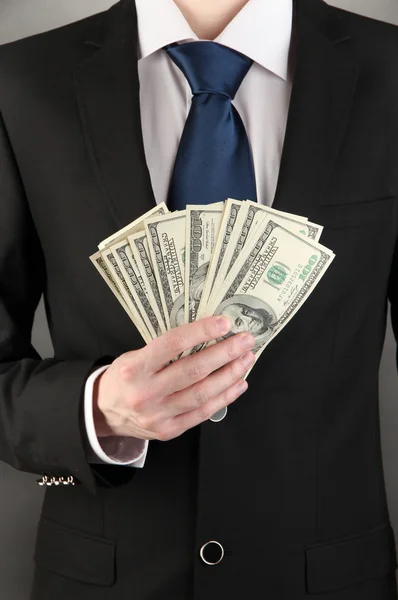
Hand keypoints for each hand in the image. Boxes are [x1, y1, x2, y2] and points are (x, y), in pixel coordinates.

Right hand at [93, 316, 254, 440]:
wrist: (103, 413)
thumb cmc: (124, 378)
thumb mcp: (135, 356)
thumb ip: (165, 350)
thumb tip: (207, 334)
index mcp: (135, 368)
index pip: (172, 344)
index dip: (201, 332)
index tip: (224, 323)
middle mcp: (146, 392)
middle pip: (193, 370)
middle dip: (225, 353)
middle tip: (245, 340)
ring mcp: (158, 415)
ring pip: (202, 393)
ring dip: (230, 375)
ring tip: (246, 359)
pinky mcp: (168, 430)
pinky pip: (202, 413)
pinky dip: (224, 397)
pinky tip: (238, 383)